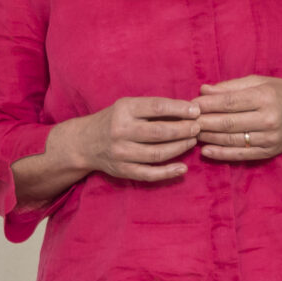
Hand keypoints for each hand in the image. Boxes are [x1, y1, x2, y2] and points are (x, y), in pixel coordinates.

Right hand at [67, 95, 202, 182]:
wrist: (84, 143)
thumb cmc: (112, 120)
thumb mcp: (126, 106)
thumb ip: (151, 108)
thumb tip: (186, 109)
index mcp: (124, 110)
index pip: (157, 108)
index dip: (179, 109)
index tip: (196, 111)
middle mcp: (121, 131)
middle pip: (160, 132)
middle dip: (183, 130)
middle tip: (198, 127)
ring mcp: (121, 153)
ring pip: (157, 153)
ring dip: (179, 148)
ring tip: (193, 141)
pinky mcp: (122, 170)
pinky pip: (149, 174)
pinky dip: (168, 173)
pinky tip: (183, 168)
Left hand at [195, 75, 281, 161]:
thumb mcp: (260, 82)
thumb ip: (231, 86)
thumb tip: (203, 90)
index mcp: (265, 97)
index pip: (229, 102)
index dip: (207, 104)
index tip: (190, 105)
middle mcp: (268, 119)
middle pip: (228, 123)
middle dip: (203, 122)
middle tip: (184, 121)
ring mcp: (269, 138)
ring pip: (231, 140)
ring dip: (208, 138)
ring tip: (190, 134)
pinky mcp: (268, 152)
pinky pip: (240, 155)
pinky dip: (220, 154)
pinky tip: (205, 150)